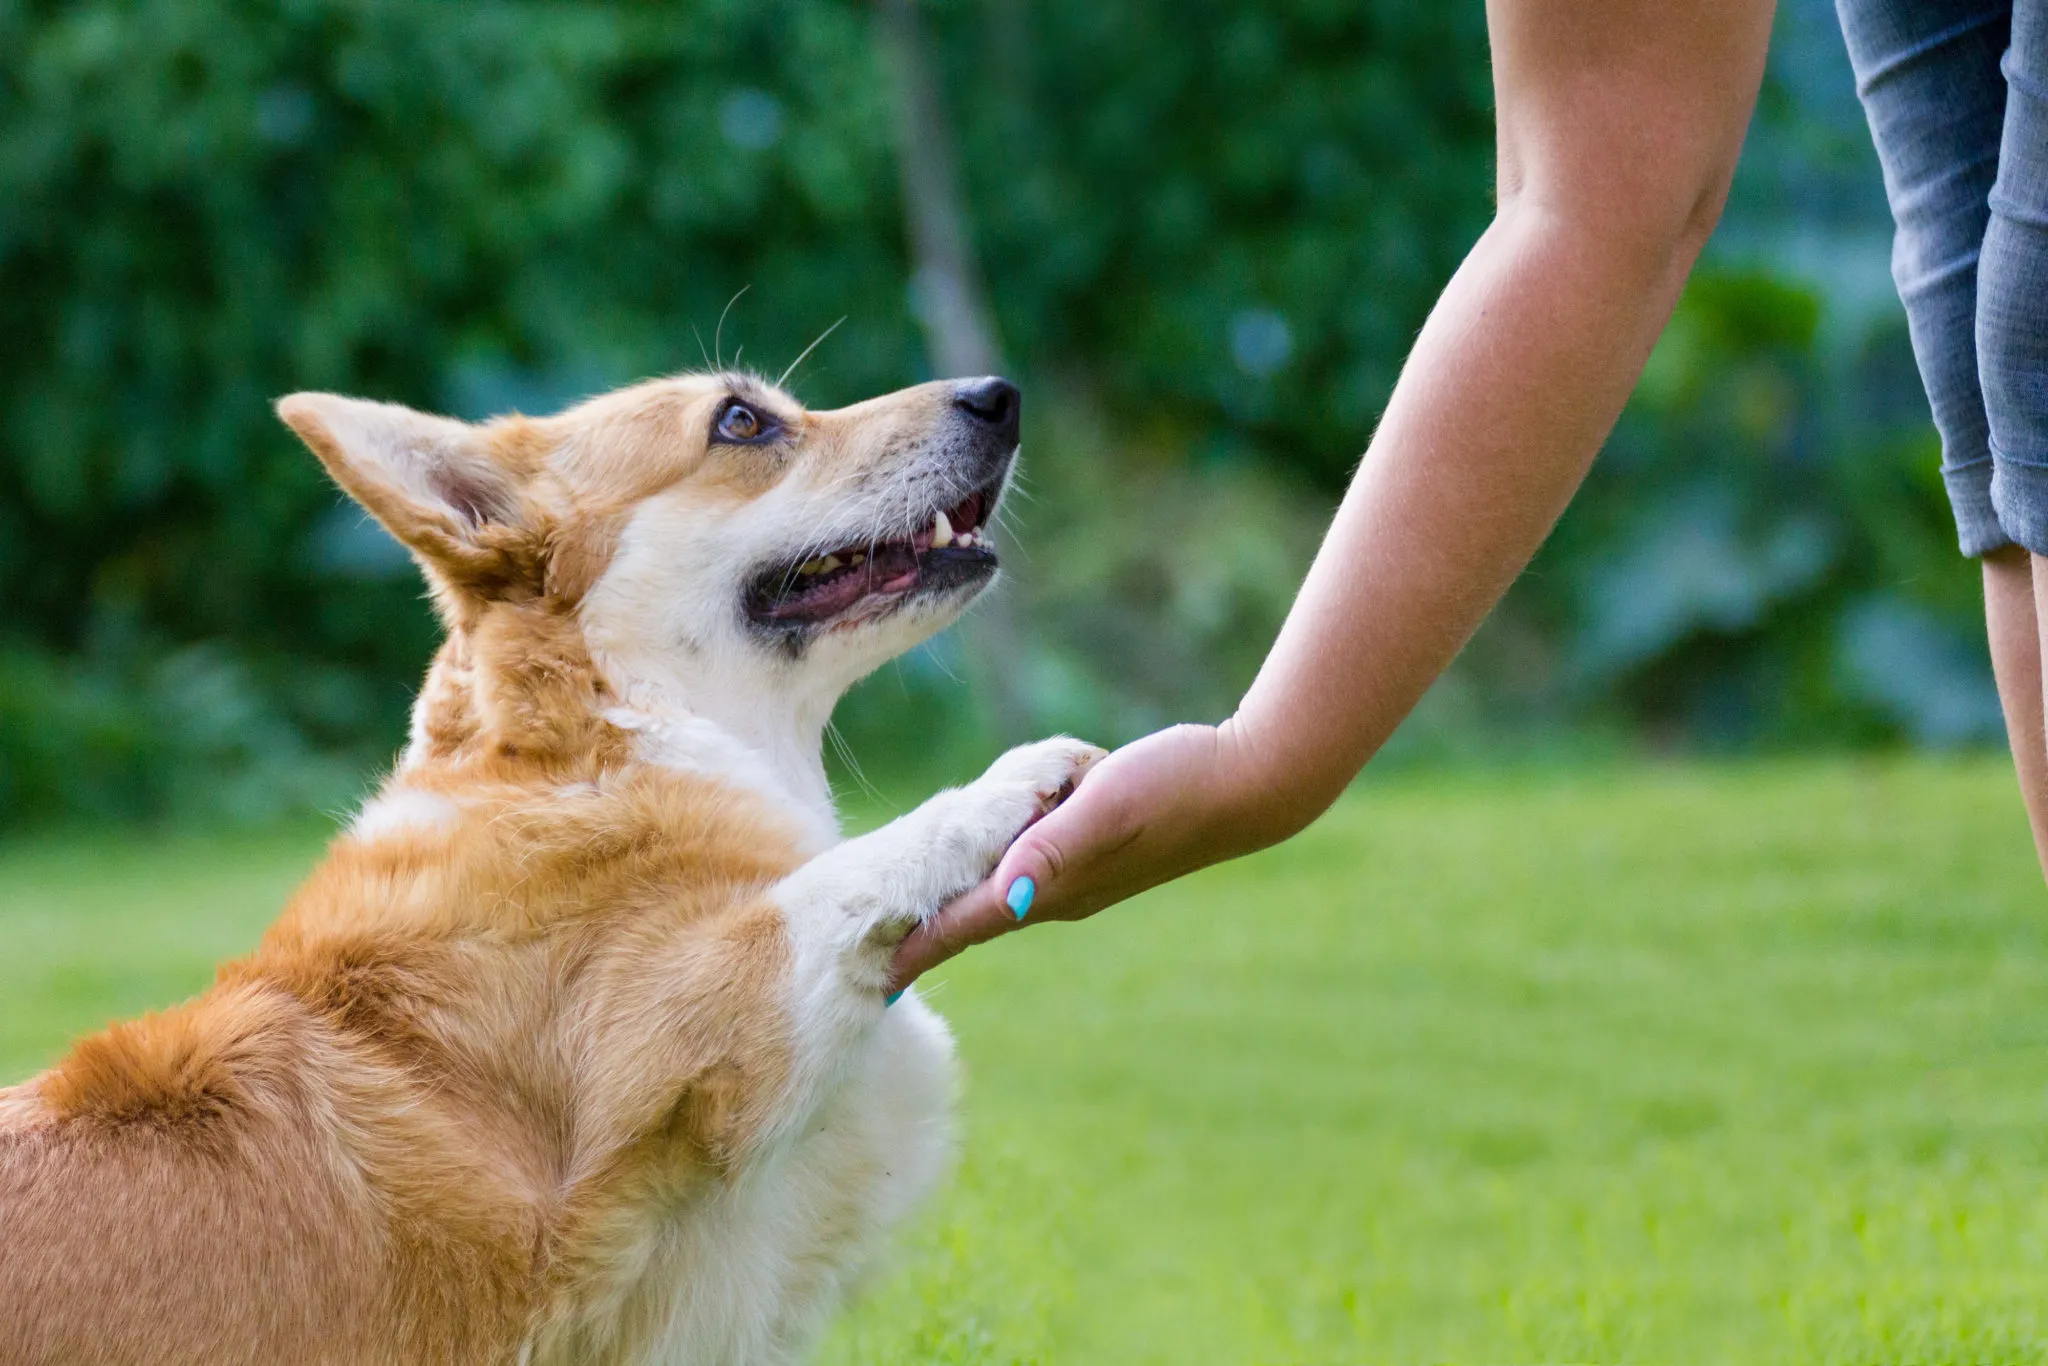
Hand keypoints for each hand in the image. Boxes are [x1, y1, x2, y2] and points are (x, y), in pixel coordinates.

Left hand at [885, 720, 1295, 992]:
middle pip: (973, 918)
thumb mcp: (1106, 804)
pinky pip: (1029, 865)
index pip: (964, 924)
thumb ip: (1051, 846)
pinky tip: (980, 850)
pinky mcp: (1098, 854)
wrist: (1248, 785)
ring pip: (999, 892)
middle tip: (867, 944)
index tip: (866, 978)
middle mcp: (1061, 893)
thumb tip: (1004, 896)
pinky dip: (993, 863)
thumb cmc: (1176, 786)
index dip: (912, 948)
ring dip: (954, 902)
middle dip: (921, 932)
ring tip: (905, 910)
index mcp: (1052, 886)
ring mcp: (1081, 878)